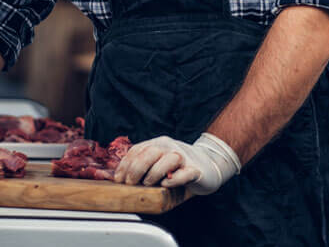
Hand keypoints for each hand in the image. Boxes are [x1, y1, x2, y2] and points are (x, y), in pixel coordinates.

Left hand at [114, 133, 240, 194]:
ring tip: (150, 184)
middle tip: (131, 183)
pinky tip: (167, 184)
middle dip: (136, 169)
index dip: (125, 165)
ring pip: (168, 159)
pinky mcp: (196, 170)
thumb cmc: (179, 168)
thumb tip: (118, 177)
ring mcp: (184, 158)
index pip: (137, 150)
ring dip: (155, 173)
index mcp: (158, 144)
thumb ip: (142, 165)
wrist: (210, 165)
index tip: (119, 179)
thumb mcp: (158, 162)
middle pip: (151, 152)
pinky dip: (174, 180)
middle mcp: (170, 147)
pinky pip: (185, 173)